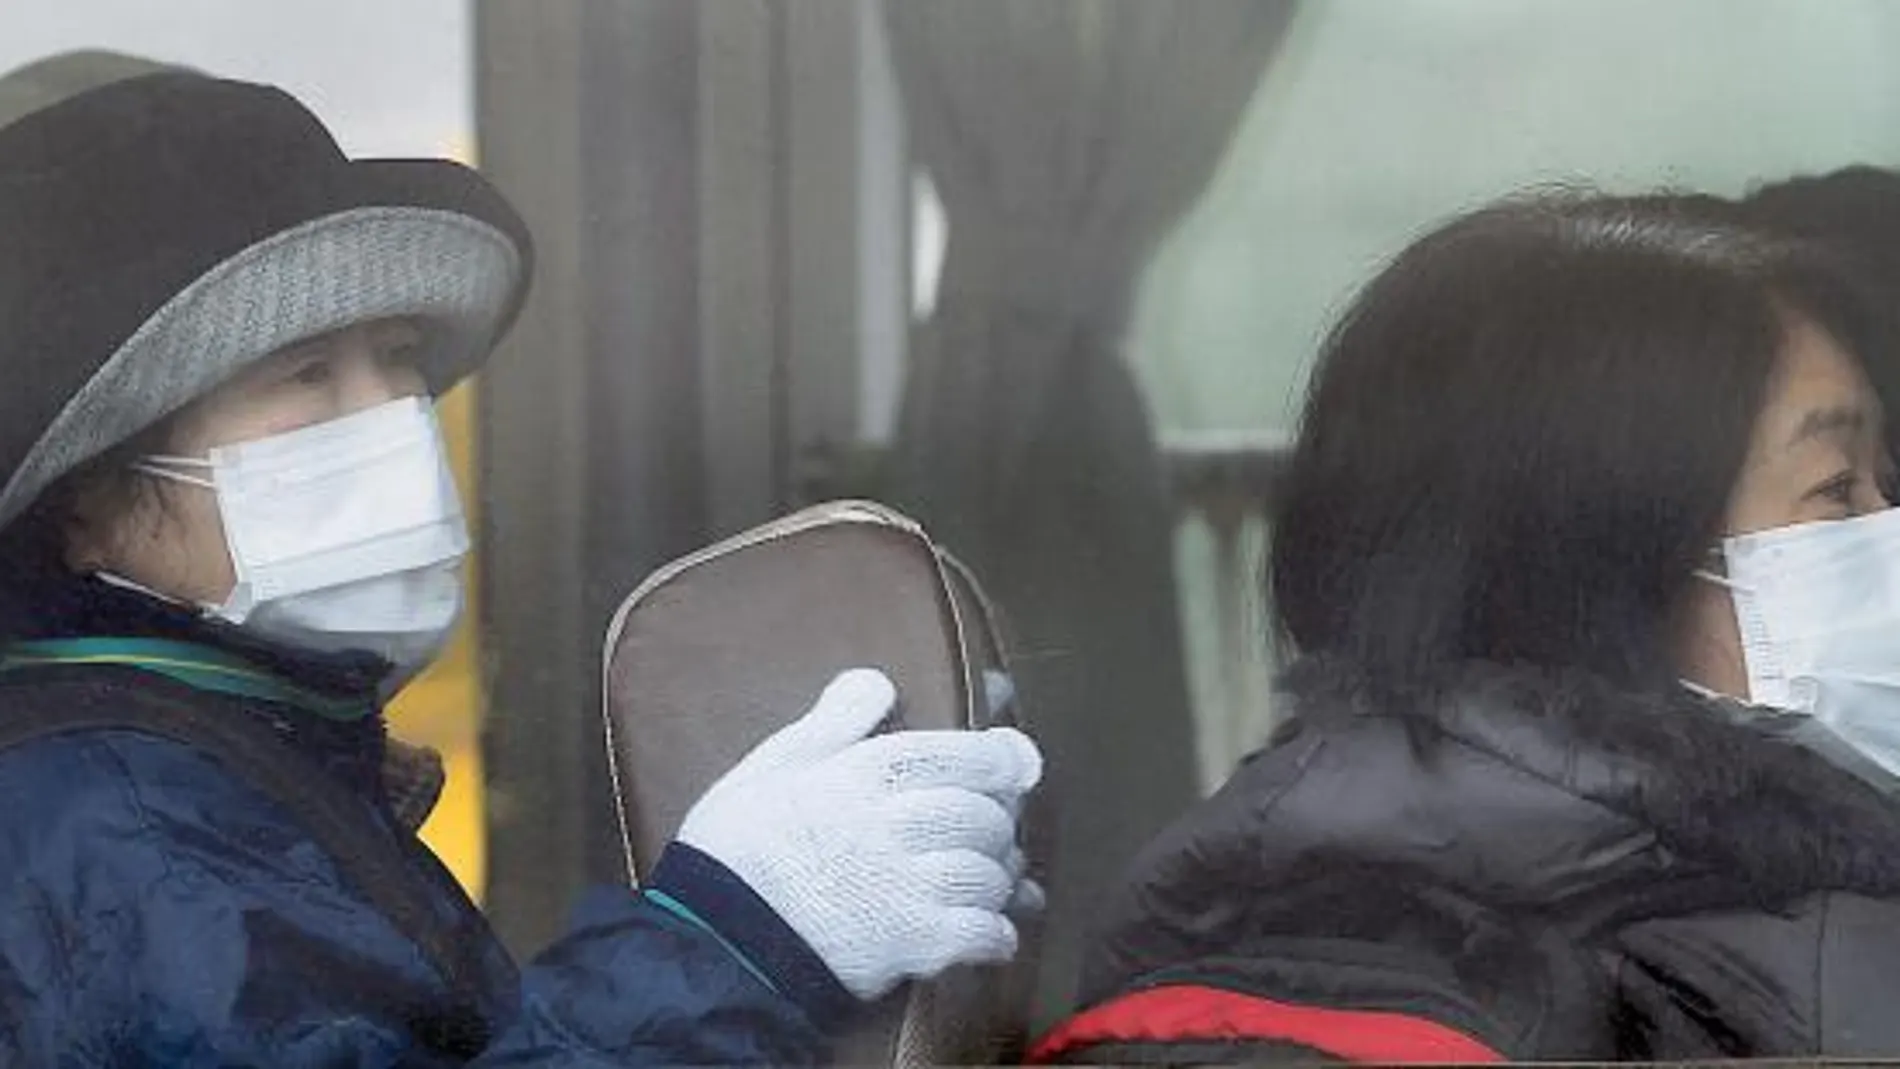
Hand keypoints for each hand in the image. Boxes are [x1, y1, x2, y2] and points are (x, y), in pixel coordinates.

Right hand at [675, 669, 1042, 1000]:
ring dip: (996, 878)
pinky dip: (995, 933)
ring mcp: (913, 886)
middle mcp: (899, 823)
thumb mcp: (773, 765)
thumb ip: (834, 721)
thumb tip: (878, 681)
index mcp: (868, 771)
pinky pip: (985, 933)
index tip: (1015, 762)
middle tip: (990, 829)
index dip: (1001, 759)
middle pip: (985, 814)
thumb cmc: (737, 847)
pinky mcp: (916, 944)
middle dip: (996, 822)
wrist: (717, 940)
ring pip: (992, 873)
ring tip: (985, 880)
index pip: (964, 755)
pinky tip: (988, 933)